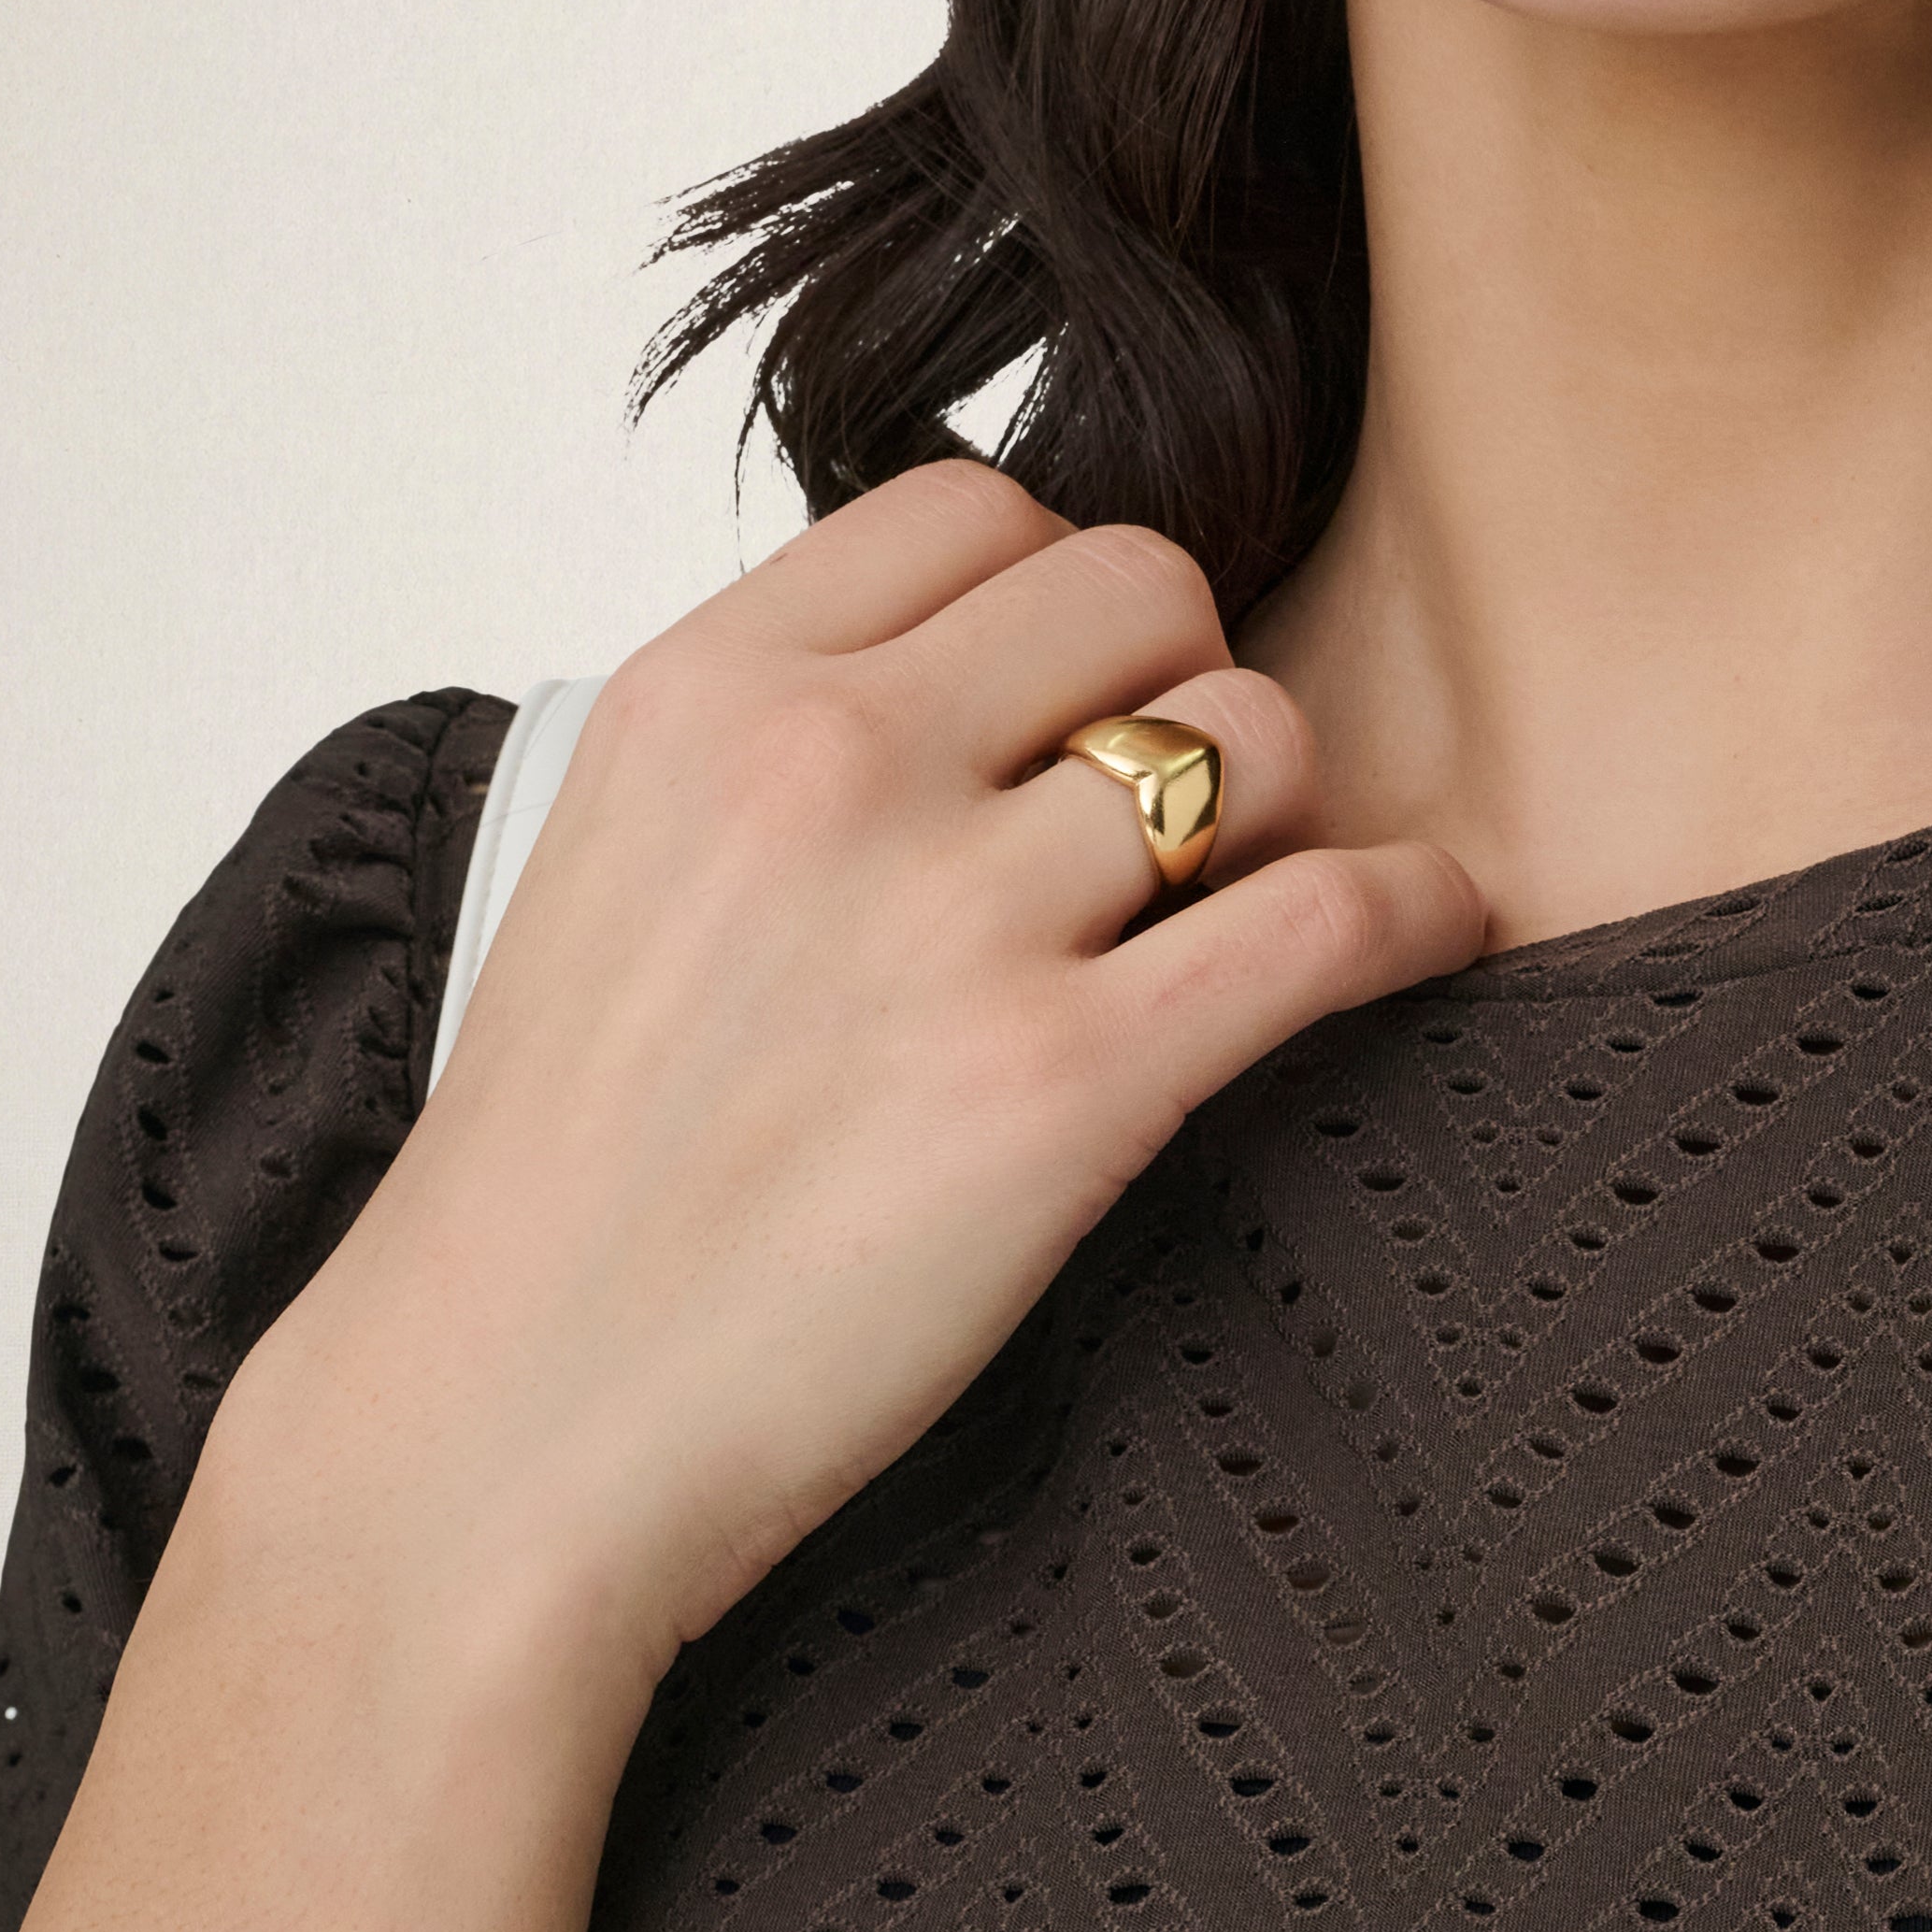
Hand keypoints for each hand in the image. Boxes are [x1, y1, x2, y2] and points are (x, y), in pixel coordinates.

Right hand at [216, 461, 1482, 1709]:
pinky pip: (1332, 915)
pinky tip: (1428, 929)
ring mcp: (951, 920)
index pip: (978, 505)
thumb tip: (979, 678)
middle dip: (1183, 681)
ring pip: (1253, 738)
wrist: (503, 1426)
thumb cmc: (566, 1183)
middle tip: (1169, 812)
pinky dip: (1416, 910)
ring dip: (1281, 813)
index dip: (1058, 595)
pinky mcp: (1064, 1083)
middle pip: (1142, 586)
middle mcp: (830, 766)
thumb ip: (783, 746)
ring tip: (1245, 902)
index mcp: (705, 692)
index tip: (1071, 695)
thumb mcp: (614, 864)